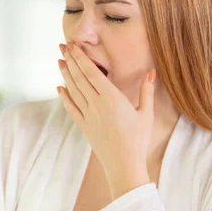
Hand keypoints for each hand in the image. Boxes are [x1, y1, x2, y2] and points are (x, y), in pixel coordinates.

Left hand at [57, 41, 155, 192]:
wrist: (124, 165)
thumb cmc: (138, 140)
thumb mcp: (146, 114)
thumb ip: (147, 91)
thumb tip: (151, 72)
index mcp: (112, 98)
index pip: (92, 72)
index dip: (81, 57)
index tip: (74, 45)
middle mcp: (96, 105)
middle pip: (79, 78)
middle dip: (71, 60)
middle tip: (63, 45)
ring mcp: (88, 116)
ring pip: (73, 90)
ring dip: (66, 74)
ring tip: (60, 60)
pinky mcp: (84, 127)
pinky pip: (71, 108)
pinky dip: (64, 96)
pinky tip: (59, 87)